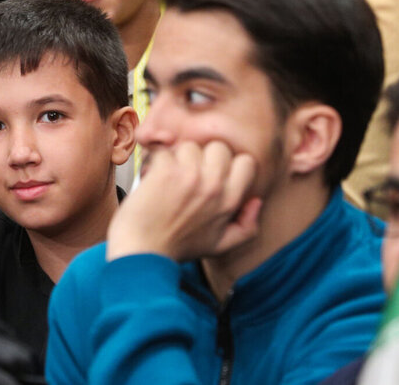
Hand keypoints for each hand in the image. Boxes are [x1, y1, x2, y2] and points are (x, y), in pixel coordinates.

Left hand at [106, 141, 260, 261]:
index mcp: (229, 201)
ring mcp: (189, 176)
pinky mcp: (164, 171)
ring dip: (176, 158)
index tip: (214, 173)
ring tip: (168, 178)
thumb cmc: (177, 247)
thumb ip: (246, 227)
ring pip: (189, 146)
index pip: (246, 162)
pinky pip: (163, 152)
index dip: (229, 164)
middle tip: (188, 173)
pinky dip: (154, 163)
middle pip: (218, 146)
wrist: (142, 251)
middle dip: (203, 156)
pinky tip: (152, 179)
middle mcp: (213, 186)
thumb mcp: (219, 245)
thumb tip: (256, 201)